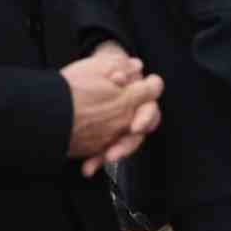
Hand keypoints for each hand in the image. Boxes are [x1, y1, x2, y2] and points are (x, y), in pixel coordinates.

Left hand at [63, 49, 164, 175]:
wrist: (81, 77)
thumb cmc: (99, 69)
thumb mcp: (109, 63)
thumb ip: (122, 66)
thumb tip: (130, 70)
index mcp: (139, 96)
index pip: (149, 109)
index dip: (144, 118)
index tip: (135, 126)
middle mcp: (134, 113)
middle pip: (138, 133)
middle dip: (126, 144)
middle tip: (113, 154)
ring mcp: (120, 127)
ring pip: (123, 144)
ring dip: (113, 153)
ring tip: (101, 161)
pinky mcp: (105, 137)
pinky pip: (105, 151)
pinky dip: (96, 159)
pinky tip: (88, 167)